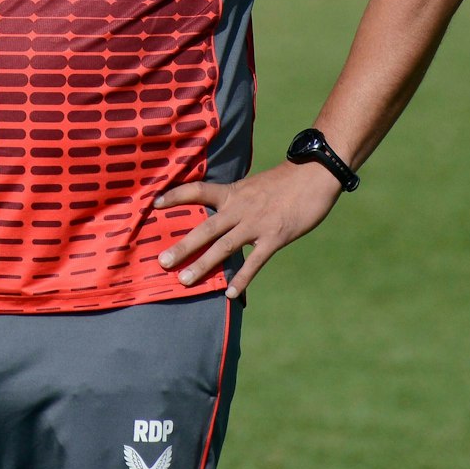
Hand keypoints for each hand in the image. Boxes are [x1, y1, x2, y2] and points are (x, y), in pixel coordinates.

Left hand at [151, 162, 343, 298]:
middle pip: (205, 228)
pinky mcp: (275, 237)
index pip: (197, 190)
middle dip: (182, 246)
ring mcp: (256, 224)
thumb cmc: (284, 182)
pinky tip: (229, 294)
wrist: (314, 174)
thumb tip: (222, 214)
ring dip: (204, 265)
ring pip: (224, 247)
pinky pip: (255, 262)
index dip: (176, 195)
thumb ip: (236, 200)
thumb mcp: (253, 185)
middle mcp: (239, 208)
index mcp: (232, 192)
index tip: (155, 204)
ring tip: (185, 281)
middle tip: (162, 262)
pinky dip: (241, 279)